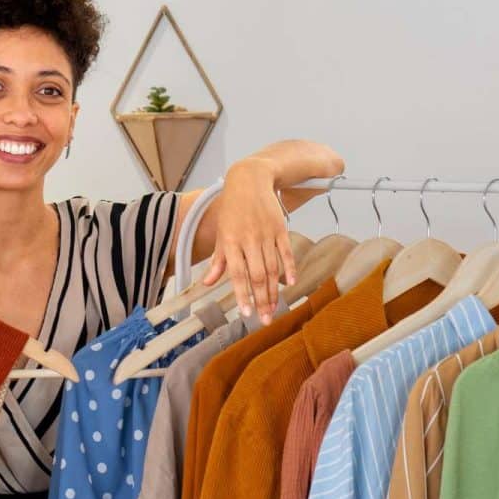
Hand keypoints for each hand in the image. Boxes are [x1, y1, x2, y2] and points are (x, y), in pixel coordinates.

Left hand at [200, 158, 296, 323]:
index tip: (246, 313)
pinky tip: (291, 283)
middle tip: (265, 319)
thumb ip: (218, 261)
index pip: (237, 275)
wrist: (249, 179)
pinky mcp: (280, 228)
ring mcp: (266, 234)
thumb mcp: (221, 233)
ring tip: (274, 309)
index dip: (242, 295)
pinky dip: (289, 268)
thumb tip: (207, 284)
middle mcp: (248, 240)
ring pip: (271, 268)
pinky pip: (286, 252)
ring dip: (273, 291)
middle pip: (257, 276)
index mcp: (230, 242)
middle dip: (261, 300)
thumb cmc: (232, 209)